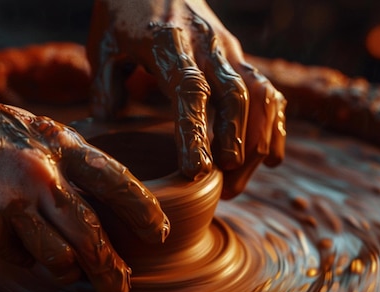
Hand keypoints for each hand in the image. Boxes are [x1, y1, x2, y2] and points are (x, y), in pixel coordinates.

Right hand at [0, 98, 169, 291]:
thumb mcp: (35, 129)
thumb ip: (71, 158)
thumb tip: (108, 201)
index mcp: (59, 145)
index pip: (117, 181)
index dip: (144, 212)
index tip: (160, 234)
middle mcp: (40, 175)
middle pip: (92, 238)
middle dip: (112, 271)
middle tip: (121, 288)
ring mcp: (11, 204)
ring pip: (59, 259)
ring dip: (67, 268)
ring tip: (66, 265)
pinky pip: (20, 258)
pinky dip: (22, 255)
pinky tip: (10, 235)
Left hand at [88, 0, 286, 197]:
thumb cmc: (126, 13)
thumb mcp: (105, 44)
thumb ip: (106, 85)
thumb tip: (112, 126)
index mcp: (169, 43)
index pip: (190, 90)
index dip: (196, 132)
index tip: (197, 170)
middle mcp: (207, 45)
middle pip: (234, 95)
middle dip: (235, 143)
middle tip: (226, 187)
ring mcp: (229, 49)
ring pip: (259, 95)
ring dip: (257, 141)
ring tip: (240, 180)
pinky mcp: (240, 54)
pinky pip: (268, 90)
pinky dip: (274, 125)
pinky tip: (271, 157)